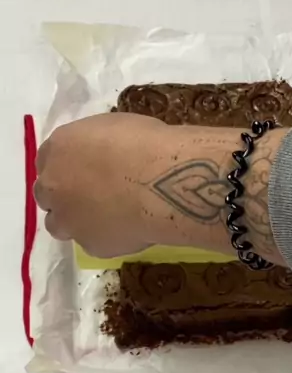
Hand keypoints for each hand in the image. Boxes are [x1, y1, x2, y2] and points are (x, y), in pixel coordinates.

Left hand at [34, 112, 167, 256]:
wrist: (163, 184)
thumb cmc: (146, 144)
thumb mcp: (114, 127)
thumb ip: (97, 145)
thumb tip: (104, 154)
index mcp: (59, 147)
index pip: (48, 161)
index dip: (67, 168)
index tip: (85, 170)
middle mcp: (54, 185)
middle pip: (47, 194)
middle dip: (65, 195)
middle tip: (92, 195)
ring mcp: (68, 219)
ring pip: (59, 225)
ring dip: (75, 221)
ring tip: (107, 217)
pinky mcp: (89, 245)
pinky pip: (93, 242)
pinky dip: (105, 236)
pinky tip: (128, 228)